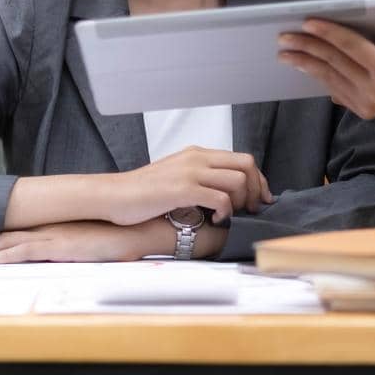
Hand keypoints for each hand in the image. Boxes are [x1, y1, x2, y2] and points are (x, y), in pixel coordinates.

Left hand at [0, 219, 169, 263]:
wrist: (137, 227)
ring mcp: (50, 234)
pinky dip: (3, 255)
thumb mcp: (82, 241)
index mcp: (48, 226)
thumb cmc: (115, 235)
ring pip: (5, 243)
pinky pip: (25, 250)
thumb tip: (50, 251)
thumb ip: (63, 243)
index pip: (8, 233)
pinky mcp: (60, 245)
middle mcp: (44, 227)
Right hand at [103, 146, 271, 225]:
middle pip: (246, 164)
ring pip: (238, 180)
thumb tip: (223, 193)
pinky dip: (226, 211)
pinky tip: (216, 219)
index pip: (242, 158)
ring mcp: (190, 172)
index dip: (258, 180)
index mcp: (196, 154)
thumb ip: (198, 178)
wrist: (114, 195)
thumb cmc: (141, 192)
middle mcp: (196, 158)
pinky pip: (221, 198)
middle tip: (251, 209)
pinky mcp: (183, 189)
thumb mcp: (175, 176)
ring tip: (230, 215)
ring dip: (242, 202)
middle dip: (257, 189)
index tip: (260, 199)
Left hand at [277, 0, 374, 119]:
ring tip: (284, 52)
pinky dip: (317, 74)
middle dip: (307, 47)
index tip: (306, 21)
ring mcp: (369, 105)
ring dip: (305, 63)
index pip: (350, 47)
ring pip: (330, 78)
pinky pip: (334, 88)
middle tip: (283, 36)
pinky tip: (301, 63)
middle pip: (334, 63)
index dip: (328, 32)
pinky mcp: (363, 110)